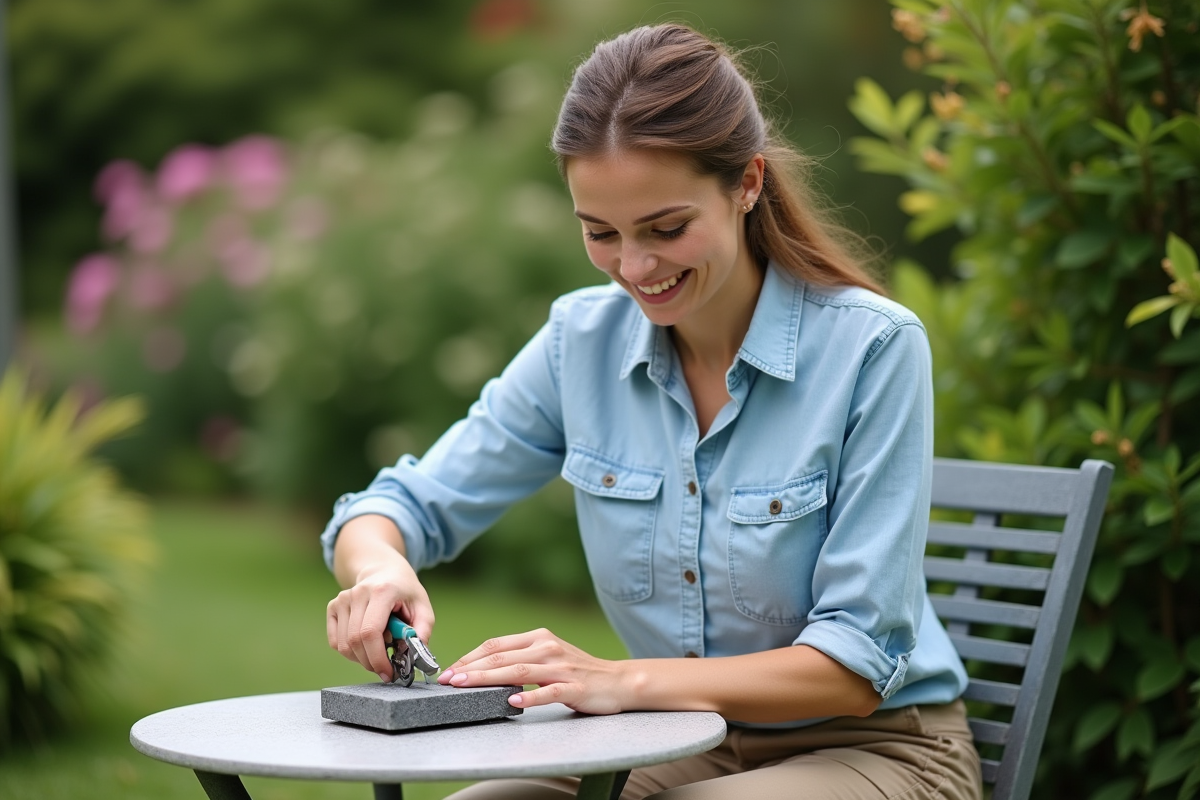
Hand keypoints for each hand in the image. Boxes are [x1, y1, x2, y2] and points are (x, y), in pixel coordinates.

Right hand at [326, 528, 434, 681]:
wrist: (383, 571)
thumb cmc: (405, 592)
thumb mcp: (422, 606)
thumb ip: (422, 630)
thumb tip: (416, 656)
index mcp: (382, 591)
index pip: (370, 631)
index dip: (377, 657)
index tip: (388, 673)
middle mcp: (358, 593)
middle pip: (355, 641)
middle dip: (371, 663)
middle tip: (385, 669)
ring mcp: (342, 599)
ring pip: (344, 645)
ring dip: (361, 659)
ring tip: (378, 651)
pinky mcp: (333, 606)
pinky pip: (336, 642)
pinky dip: (350, 652)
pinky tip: (365, 645)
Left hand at [437, 628, 628, 714]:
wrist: (618, 680)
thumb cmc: (578, 671)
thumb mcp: (547, 657)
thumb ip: (520, 659)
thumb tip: (482, 670)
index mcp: (539, 638)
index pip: (496, 645)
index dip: (470, 656)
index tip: (449, 670)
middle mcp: (548, 647)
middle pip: (502, 657)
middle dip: (470, 668)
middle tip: (448, 679)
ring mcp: (561, 667)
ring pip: (518, 672)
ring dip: (488, 679)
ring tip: (466, 686)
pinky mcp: (574, 687)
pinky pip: (548, 692)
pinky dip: (529, 697)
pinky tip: (513, 702)